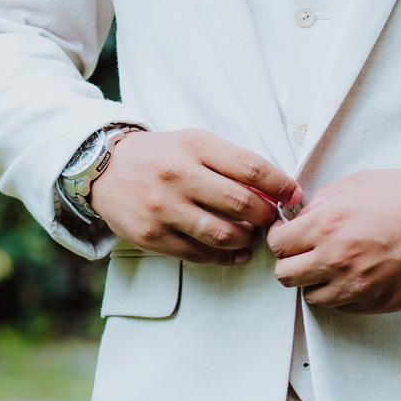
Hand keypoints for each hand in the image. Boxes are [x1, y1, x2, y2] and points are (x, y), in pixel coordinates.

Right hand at [89, 128, 300, 264]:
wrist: (106, 169)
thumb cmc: (163, 155)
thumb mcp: (195, 143)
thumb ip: (231, 163)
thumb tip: (275, 189)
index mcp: (194, 146)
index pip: (250, 168)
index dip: (280, 184)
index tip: (294, 194)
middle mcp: (178, 175)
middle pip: (240, 202)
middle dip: (266, 215)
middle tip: (273, 218)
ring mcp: (164, 208)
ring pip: (222, 233)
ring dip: (247, 239)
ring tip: (253, 235)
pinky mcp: (152, 236)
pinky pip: (199, 254)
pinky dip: (225, 257)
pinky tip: (236, 253)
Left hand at [266, 168, 400, 312]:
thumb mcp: (359, 182)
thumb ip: (324, 200)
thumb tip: (303, 216)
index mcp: (329, 224)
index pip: (278, 245)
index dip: (279, 239)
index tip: (287, 236)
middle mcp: (337, 258)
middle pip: (286, 277)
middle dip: (291, 263)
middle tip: (306, 253)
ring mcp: (356, 286)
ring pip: (312, 297)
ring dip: (317, 282)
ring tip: (335, 264)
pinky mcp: (375, 303)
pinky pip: (342, 307)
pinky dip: (342, 294)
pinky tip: (358, 273)